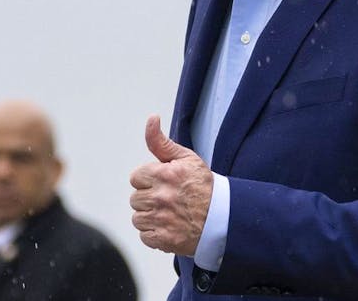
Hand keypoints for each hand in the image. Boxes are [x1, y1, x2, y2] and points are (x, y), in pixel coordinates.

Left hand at [130, 115, 212, 254]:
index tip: (165, 183)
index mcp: (164, 174)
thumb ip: (161, 141)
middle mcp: (161, 196)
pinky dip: (155, 233)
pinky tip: (170, 225)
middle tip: (170, 198)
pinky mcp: (162, 238)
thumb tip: (151, 119)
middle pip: (135, 198)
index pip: (136, 177)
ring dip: (150, 216)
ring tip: (170, 212)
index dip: (150, 179)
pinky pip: (144, 235)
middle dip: (150, 197)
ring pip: (137, 217)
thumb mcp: (186, 158)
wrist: (222, 217)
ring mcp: (161, 219)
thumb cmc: (203, 185)